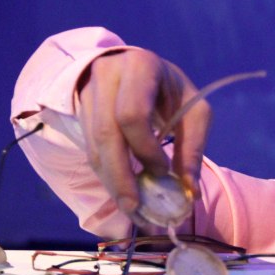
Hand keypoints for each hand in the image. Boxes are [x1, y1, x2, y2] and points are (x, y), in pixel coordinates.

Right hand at [77, 48, 209, 225]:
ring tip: (130, 209)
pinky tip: (121, 194)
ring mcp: (88, 92)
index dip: (146, 149)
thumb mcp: (195, 110)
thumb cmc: (171, 90)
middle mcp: (107, 75)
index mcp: (140, 67)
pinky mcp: (80, 111)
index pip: (132, 114)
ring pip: (94, 146)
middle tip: (135, 209)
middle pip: (106, 134)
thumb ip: (193, 148)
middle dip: (121, 176)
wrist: (136, 66)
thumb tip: (192, 193)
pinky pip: (90, 149)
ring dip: (111, 182)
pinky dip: (106, 175)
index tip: (164, 171)